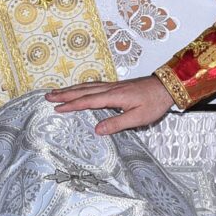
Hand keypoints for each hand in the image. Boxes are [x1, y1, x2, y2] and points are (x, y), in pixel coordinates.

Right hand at [47, 77, 174, 134]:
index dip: (71, 105)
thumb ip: (117, 123)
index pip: (88, 101)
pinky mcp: (117, 86)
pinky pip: (94, 86)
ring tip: (57, 92)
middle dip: (65, 94)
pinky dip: (82, 87)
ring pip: (87, 86)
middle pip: (83, 91)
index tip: (57, 108)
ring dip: (71, 89)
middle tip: (48, 96)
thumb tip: (97, 130)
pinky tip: (80, 90)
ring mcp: (113, 86)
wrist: (167, 87)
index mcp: (114, 96)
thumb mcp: (138, 117)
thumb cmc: (154, 103)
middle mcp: (111, 89)